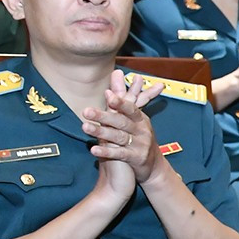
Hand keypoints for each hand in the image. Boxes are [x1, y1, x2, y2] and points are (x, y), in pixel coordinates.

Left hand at [84, 69, 167, 187]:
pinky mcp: (136, 158)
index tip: (108, 96)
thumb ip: (123, 94)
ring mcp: (140, 144)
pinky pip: (119, 154)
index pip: (130, 108)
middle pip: (121, 122)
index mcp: (140, 118)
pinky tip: (93, 150)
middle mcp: (141, 130)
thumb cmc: (139, 137)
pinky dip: (106, 152)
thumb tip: (116, 72)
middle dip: (104, 116)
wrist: (153, 166)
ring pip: (118, 137)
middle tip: (86, 111)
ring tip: (85, 127)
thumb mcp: (134, 116)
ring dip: (101, 132)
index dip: (120, 103)